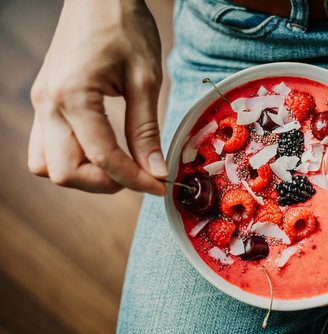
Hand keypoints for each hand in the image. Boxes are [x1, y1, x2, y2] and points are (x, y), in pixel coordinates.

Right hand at [28, 0, 166, 194]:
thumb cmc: (125, 27)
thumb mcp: (145, 79)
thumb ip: (146, 129)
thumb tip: (155, 171)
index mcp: (72, 96)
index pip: (103, 158)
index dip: (134, 179)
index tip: (159, 186)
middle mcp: (48, 104)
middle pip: (63, 173)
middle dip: (103, 183)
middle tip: (136, 175)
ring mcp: (41, 104)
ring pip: (46, 165)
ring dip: (81, 174)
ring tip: (117, 165)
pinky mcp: (44, 102)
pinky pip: (45, 147)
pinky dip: (70, 158)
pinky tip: (100, 149)